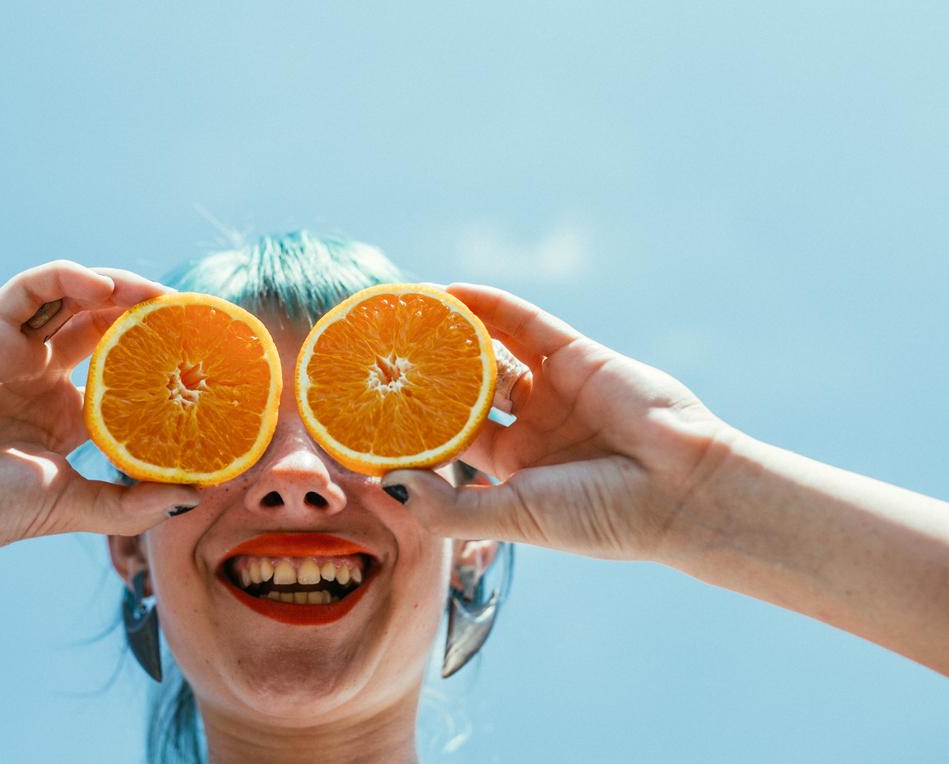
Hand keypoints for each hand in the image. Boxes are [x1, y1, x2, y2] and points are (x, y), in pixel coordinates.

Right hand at [0, 261, 199, 559]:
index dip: (168, 366)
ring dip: (121, 290)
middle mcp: (46, 378)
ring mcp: (17, 351)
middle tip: (199, 318)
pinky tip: (102, 287)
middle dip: (154, 320)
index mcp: (67, 418)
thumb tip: (196, 495)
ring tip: (161, 296)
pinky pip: (33, 288)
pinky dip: (68, 277)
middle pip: (111, 330)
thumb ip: (128, 504)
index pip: (130, 378)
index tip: (213, 364)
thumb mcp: (67, 506)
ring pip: (78, 300)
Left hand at [384, 283, 738, 562]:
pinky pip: (523, 322)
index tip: (362, 411)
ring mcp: (553, 389)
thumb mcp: (515, 517)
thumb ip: (450, 508)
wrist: (682, 490)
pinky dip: (487, 305)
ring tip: (400, 317)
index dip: (410, 426)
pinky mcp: (575, 355)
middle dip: (421, 375)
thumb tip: (387, 484)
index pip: (449, 442)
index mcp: (514, 471)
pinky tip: (446, 293)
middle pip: (462, 392)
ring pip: (488, 352)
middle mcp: (531, 428)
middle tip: (371, 355)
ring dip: (448, 335)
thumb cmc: (601, 517)